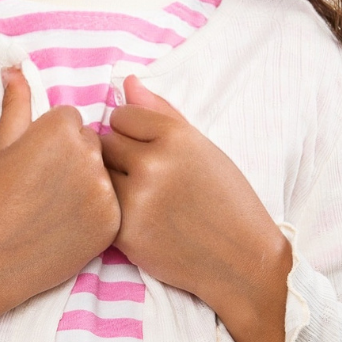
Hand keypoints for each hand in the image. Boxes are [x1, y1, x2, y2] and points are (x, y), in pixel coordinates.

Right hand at [0, 69, 120, 341]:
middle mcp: (89, 154)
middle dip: (72, 162)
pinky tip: (65, 227)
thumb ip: (17, 104)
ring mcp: (104, 190)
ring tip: (51, 210)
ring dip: (86, 187)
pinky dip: (94, 215)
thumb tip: (15, 69)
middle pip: (93, 146)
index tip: (34, 166)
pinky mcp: (112, 223)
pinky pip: (112, 207)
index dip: (51, 143)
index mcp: (60, 128)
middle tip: (41, 190)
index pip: (72, 121)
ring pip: (104, 176)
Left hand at [100, 75, 291, 341]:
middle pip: (104, 142)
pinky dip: (114, 212)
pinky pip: (101, 207)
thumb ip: (162, 114)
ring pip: (98, 175)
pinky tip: (141, 220)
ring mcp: (136, 199)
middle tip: (146, 178)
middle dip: (119, 157)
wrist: (243, 259)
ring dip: (111, 183)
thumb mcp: (203, 149)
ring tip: (143, 198)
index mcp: (177, 137)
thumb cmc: (226, 200)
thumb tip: (127, 82)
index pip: (121, 115)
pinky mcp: (125, 233)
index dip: (133, 133)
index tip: (151, 151)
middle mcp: (153, 163)